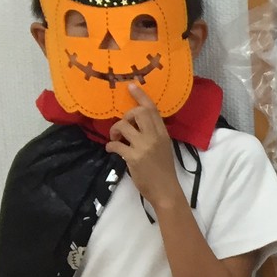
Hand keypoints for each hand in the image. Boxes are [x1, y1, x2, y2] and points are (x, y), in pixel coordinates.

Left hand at [107, 84, 181, 207]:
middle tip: (123, 126)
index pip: (152, 110)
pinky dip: (110, 145)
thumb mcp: (163, 148)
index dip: (141, 96)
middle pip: (138, 113)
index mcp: (163, 134)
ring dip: (114, 130)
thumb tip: (136, 126)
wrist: (165, 191)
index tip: (131, 86)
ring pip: (124, 126)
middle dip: (126, 115)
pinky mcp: (133, 158)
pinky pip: (116, 145)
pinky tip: (111, 150)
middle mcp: (154, 137)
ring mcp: (144, 147)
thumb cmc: (164, 171)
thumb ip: (153, 135)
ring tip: (114, 138)